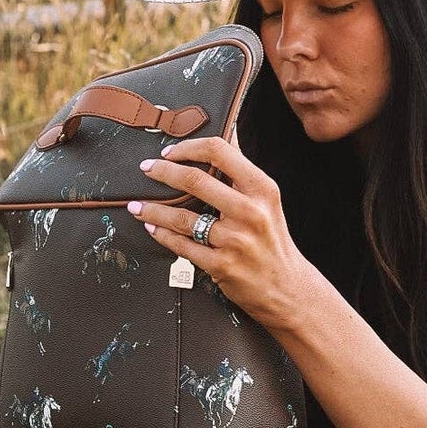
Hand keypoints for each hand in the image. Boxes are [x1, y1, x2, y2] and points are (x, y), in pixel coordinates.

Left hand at [126, 135, 312, 329]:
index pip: (220, 151)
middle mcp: (250, 211)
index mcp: (262, 189)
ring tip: (137, 205)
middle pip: (195, 179)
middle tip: (147, 169)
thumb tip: (220, 138)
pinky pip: (182, 246)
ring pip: (182, 217)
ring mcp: (235, 240)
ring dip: (153, 209)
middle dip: (162, 172)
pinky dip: (162, 235)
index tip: (171, 151)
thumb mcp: (267, 202)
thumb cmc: (273, 242)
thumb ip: (242, 175)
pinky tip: (153, 228)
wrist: (288, 288)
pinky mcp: (221, 265)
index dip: (189, 147)